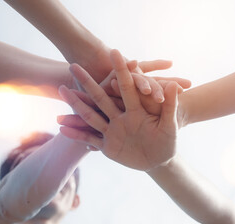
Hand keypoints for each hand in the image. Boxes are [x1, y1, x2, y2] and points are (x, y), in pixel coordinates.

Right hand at [58, 49, 178, 170]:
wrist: (159, 161)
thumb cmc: (168, 141)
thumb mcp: (169, 125)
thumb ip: (170, 106)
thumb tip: (174, 85)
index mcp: (135, 110)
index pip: (127, 86)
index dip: (121, 70)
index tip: (114, 52)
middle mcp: (120, 117)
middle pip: (101, 96)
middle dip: (87, 83)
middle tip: (73, 67)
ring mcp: (111, 130)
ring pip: (90, 115)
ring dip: (76, 104)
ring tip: (61, 90)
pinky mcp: (107, 146)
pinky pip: (89, 139)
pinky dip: (76, 134)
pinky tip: (61, 128)